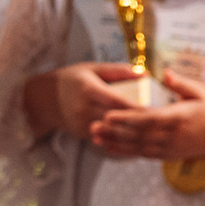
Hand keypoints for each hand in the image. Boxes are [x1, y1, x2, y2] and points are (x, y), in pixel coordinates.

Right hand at [27, 62, 145, 141]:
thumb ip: (119, 71)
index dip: (136, 106)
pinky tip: (136, 137)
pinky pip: (105, 137)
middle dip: (138, 121)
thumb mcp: (93, 68)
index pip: (116, 100)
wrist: (44, 98)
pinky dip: (120, 136)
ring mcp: (82, 122)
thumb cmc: (72, 79)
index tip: (155, 108)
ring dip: (131, 132)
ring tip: (151, 132)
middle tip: (160, 123)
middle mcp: (84, 108)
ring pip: (112, 131)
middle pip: (116, 118)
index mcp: (88, 89)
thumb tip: (145, 73)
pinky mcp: (82, 132)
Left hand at [89, 69, 204, 162]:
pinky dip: (125, 152)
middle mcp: (172, 135)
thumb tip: (164, 72)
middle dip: (113, 132)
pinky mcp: (168, 155)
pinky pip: (142, 155)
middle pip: (137, 135)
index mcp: (178, 117)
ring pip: (137, 147)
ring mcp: (170, 148)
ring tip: (94, 138)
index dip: (126, 118)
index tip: (108, 115)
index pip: (148, 118)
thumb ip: (179, 83)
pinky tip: (109, 147)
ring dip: (115, 142)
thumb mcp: (198, 91)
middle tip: (91, 126)